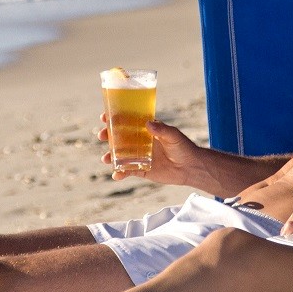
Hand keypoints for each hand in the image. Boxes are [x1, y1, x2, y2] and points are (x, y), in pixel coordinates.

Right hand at [99, 117, 224, 193]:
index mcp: (145, 130)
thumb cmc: (183, 147)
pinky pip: (127, 171)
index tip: (104, 117)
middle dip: (108, 136)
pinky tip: (116, 175)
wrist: (190, 168)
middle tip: (102, 135)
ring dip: (110, 156)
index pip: (127, 121)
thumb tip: (148, 123)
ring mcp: (139, 156)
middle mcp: (139, 142)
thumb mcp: (173, 136)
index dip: (114, 118)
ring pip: (120, 155)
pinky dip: (120, 173)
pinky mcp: (141, 170)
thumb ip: (162, 130)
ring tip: (106, 159)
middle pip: (118, 138)